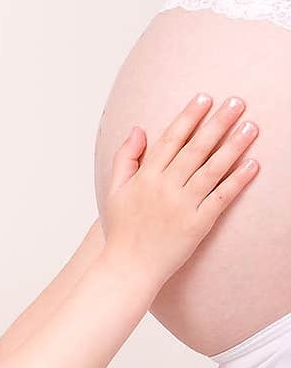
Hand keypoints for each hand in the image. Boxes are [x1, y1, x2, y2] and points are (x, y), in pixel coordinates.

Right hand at [101, 93, 259, 287]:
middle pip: (195, 149)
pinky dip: (237, 181)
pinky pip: (221, 198)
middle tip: (237, 102)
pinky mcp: (197, 225)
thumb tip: (138, 129)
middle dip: (217, 123)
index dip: (188, 117)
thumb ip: (126, 158)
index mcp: (145, 177)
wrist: (128, 269)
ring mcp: (181, 206)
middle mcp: (164, 188)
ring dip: (233, 146)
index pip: (170, 140)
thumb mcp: (114, 190)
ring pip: (212, 169)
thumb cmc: (122, 231)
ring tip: (251, 127)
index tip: (205, 98)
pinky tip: (253, 165)